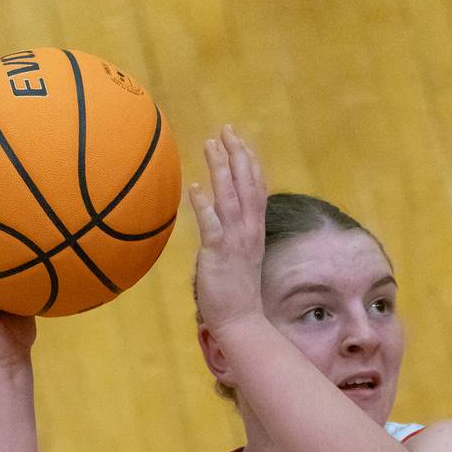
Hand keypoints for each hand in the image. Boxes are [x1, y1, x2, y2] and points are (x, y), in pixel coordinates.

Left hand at [188, 126, 267, 334]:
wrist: (241, 321)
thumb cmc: (237, 292)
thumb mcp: (241, 256)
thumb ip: (234, 234)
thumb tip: (221, 218)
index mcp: (255, 231)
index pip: (256, 190)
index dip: (249, 163)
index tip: (240, 141)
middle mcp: (249, 231)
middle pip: (246, 185)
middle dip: (237, 155)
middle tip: (226, 130)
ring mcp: (235, 241)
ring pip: (230, 197)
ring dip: (220, 169)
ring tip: (210, 144)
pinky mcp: (219, 254)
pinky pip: (211, 225)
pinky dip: (204, 205)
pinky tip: (195, 188)